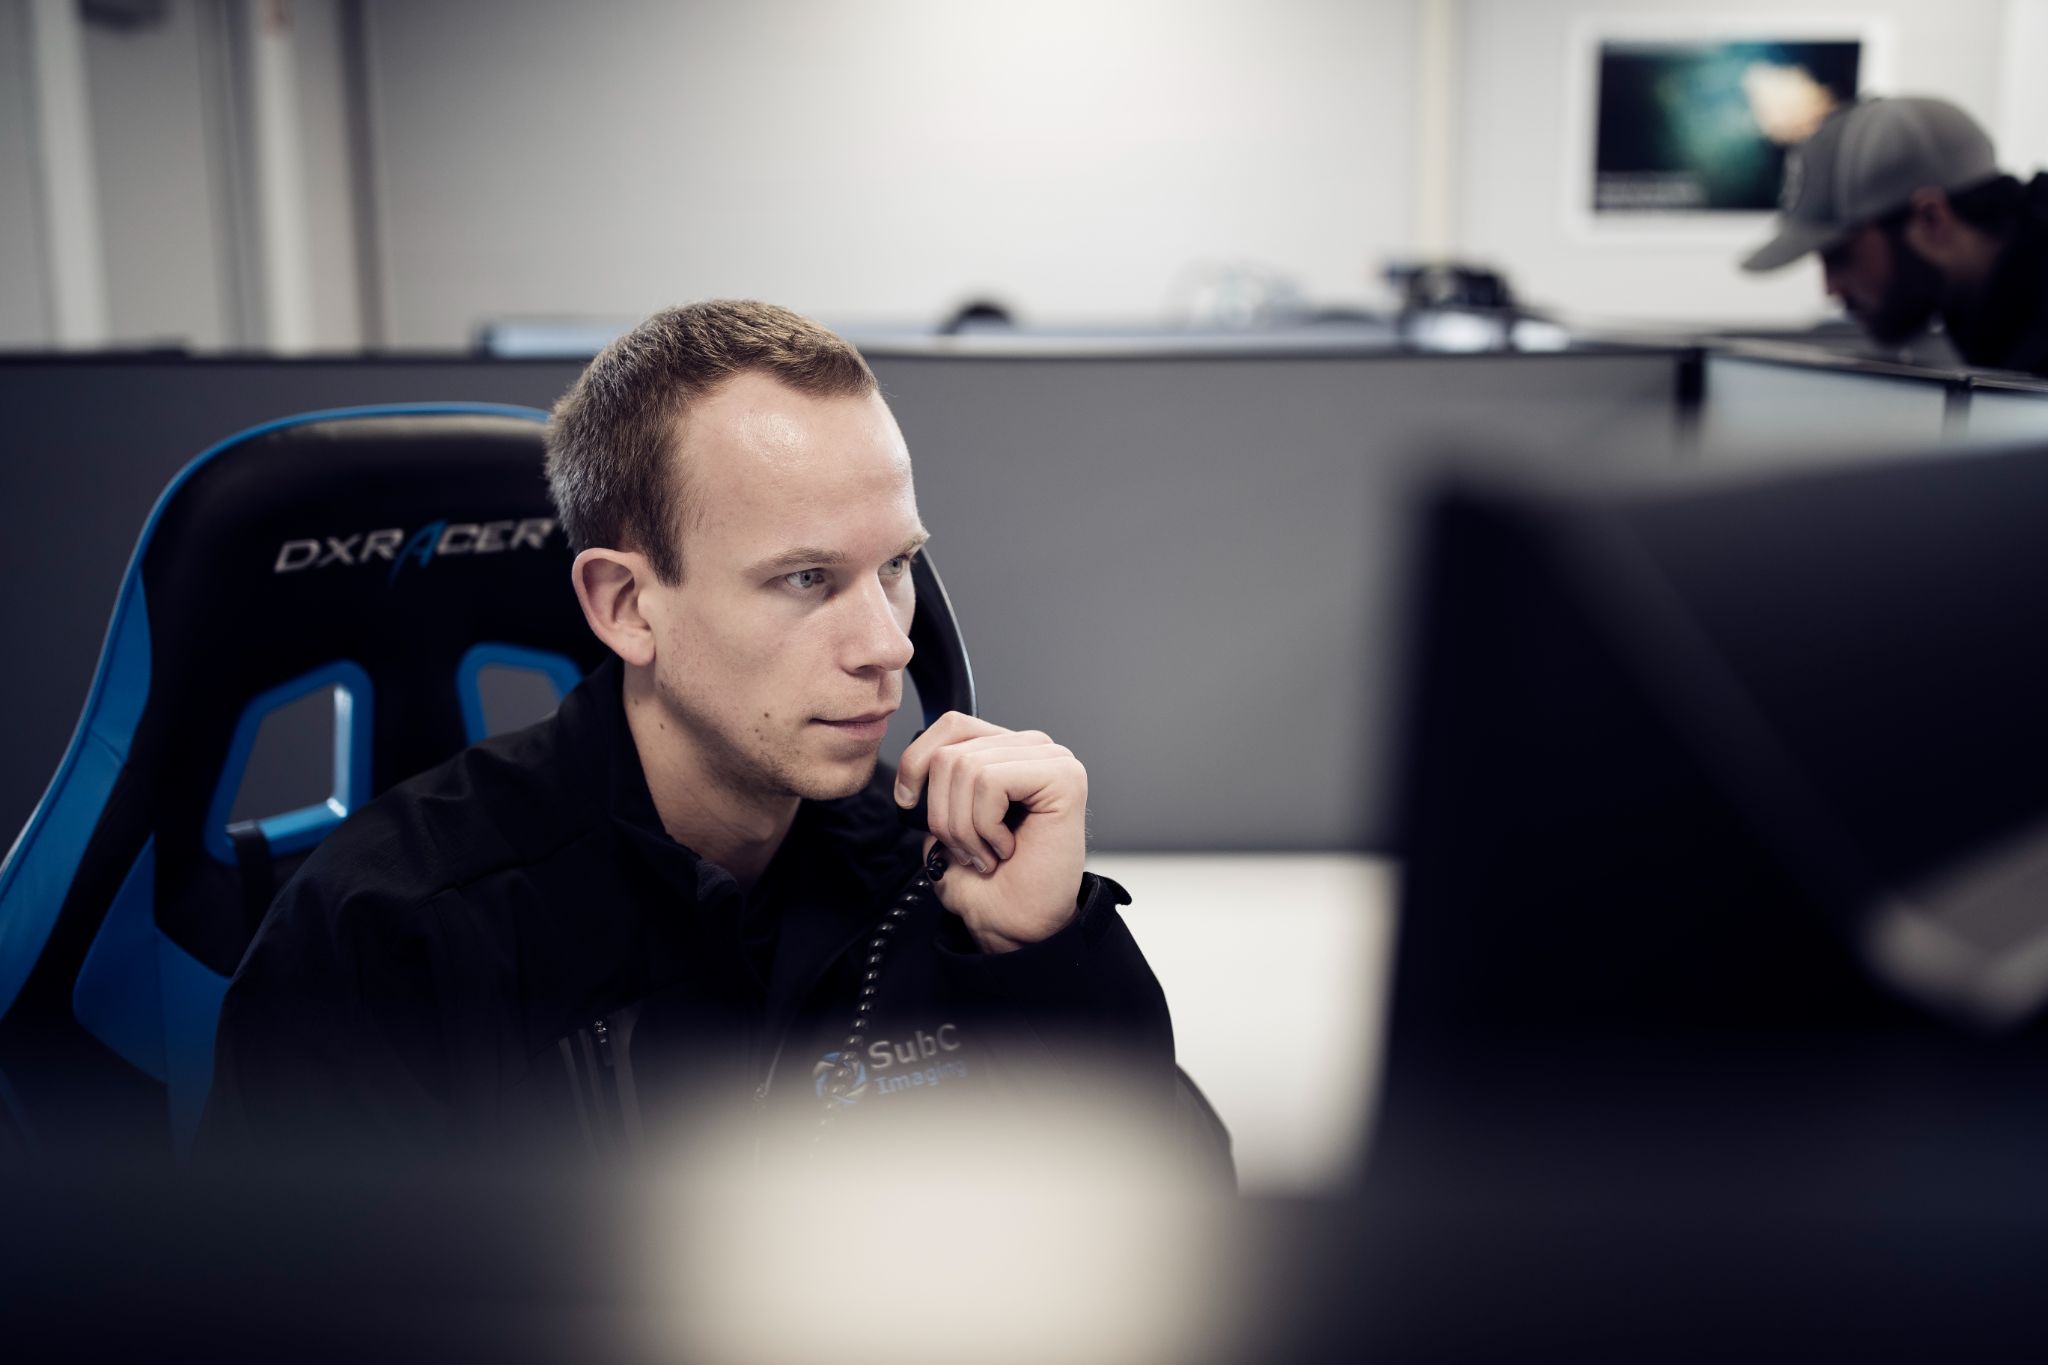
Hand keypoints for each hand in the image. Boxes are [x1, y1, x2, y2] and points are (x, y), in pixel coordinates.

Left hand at [894, 712, 1087, 952]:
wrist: (1018, 926)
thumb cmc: (990, 883)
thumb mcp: (946, 823)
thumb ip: (937, 783)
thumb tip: (918, 768)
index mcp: (1006, 752)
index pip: (951, 725)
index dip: (918, 762)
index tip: (909, 802)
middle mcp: (1032, 749)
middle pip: (952, 752)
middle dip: (943, 813)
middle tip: (967, 850)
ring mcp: (1052, 759)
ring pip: (967, 767)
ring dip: (965, 826)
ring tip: (986, 853)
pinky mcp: (1064, 777)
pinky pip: (992, 781)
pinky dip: (986, 825)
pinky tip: (1005, 848)